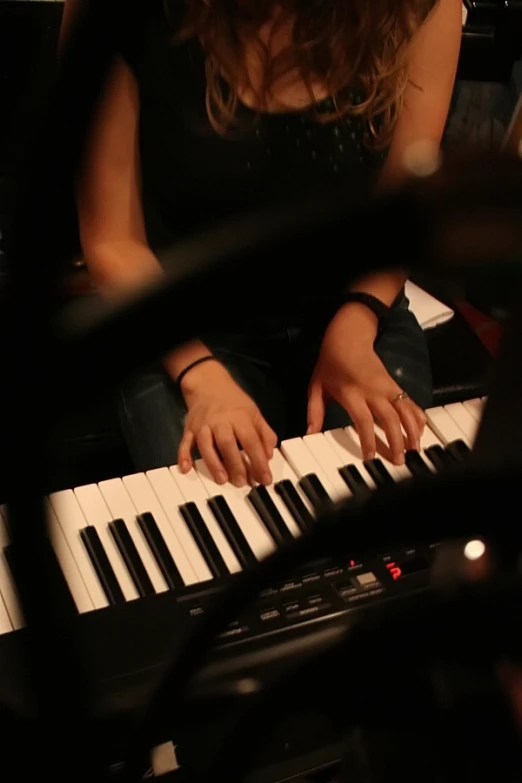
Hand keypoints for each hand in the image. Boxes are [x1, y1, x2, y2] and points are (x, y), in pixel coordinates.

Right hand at [177, 361, 276, 486]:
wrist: (209, 383)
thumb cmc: (234, 402)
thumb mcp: (255, 413)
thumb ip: (264, 433)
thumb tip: (269, 456)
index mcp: (239, 417)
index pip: (251, 441)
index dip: (259, 461)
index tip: (265, 479)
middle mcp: (220, 421)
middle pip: (227, 444)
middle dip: (235, 464)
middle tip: (242, 482)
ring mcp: (203, 425)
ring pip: (206, 445)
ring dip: (213, 463)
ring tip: (222, 480)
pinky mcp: (189, 429)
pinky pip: (185, 442)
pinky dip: (183, 455)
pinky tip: (185, 468)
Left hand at [306, 303, 426, 463]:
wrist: (348, 335)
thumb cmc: (330, 362)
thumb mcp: (316, 386)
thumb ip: (314, 411)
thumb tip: (310, 434)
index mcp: (350, 392)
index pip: (363, 420)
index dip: (368, 440)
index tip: (370, 458)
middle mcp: (372, 390)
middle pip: (389, 418)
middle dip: (396, 441)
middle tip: (398, 461)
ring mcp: (386, 385)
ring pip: (405, 410)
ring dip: (412, 430)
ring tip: (414, 449)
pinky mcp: (394, 383)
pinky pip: (410, 401)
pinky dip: (417, 416)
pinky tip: (420, 431)